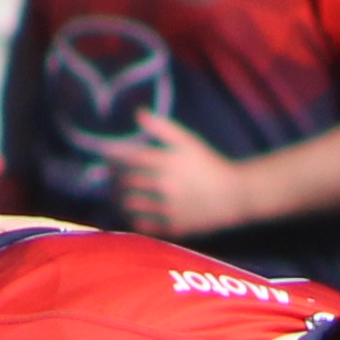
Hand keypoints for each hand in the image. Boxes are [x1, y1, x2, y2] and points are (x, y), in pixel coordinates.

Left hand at [79, 111, 253, 238]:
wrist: (234, 195)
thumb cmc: (209, 164)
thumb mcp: (188, 141)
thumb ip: (162, 127)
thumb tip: (138, 113)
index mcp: (166, 162)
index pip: (128, 159)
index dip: (112, 157)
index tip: (105, 155)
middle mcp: (164, 186)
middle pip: (126, 182)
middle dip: (113, 179)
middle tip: (109, 176)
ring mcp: (167, 208)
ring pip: (130, 204)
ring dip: (119, 199)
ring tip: (116, 194)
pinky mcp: (172, 226)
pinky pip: (143, 225)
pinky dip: (132, 218)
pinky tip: (131, 212)